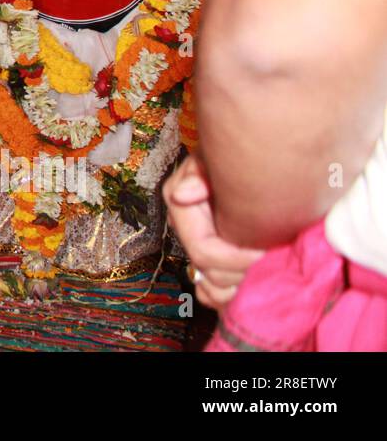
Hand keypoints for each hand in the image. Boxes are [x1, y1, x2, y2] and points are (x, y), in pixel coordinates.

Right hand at [163, 155, 264, 309]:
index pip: (204, 250)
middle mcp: (186, 230)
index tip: (266, 250)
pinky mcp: (210, 261)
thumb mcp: (215, 159)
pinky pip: (210, 295)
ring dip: (237, 286)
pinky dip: (227, 297)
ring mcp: (197, 247)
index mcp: (181, 207)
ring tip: (263, 271)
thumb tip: (182, 195)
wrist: (257, 159)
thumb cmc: (237, 157)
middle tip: (272, 257)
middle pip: (208, 272)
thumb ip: (200, 176)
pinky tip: (246, 287)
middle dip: (242, 271)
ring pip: (210, 288)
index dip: (237, 257)